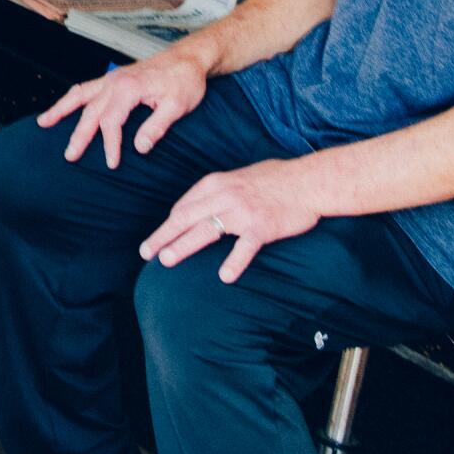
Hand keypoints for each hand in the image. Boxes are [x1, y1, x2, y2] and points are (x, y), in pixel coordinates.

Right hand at [37, 39, 211, 169]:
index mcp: (129, 87)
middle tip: (70, 155)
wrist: (188, 58)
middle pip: (90, 111)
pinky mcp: (112, 79)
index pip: (111, 121)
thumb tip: (140, 147)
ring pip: (79, 95)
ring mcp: (111, 78)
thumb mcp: (178, 105)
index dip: (110, 144)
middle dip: (78, 135)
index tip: (111, 163)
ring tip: (43, 123)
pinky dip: (71, 98)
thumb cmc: (185, 80)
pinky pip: (85, 88)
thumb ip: (157, 126)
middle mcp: (115, 81)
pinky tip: (62, 108)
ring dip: (61, 110)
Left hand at [140, 159, 323, 283]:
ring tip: (166, 260)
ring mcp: (242, 212)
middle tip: (145, 252)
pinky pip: (244, 247)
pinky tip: (224, 276)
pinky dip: (234, 262)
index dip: (169, 223)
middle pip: (186, 218)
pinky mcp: (261, 227)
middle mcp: (225, 196)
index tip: (159, 236)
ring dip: (183, 245)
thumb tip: (202, 205)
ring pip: (205, 230)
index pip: (185, 205)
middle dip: (163, 235)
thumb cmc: (277, 178)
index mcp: (217, 184)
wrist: (309, 180)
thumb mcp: (240, 176)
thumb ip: (220, 190)